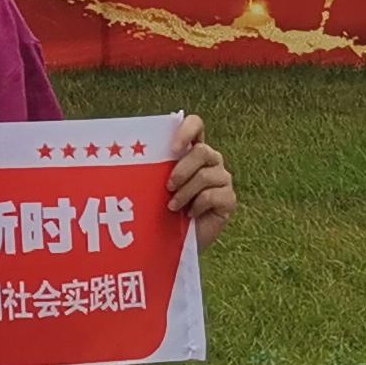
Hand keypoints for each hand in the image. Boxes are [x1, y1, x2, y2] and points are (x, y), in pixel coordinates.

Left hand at [168, 114, 236, 248]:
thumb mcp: (159, 184)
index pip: (196, 125)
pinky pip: (212, 195)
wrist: (178, 239)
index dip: (186, 130)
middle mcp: (211, 160)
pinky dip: (196, 206)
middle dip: (182, 169)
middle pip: (202, 151)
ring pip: (205, 175)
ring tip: (172, 206)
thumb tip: (136, 154)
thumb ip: (158, 167)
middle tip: (168, 186)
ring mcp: (223, 179)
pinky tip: (190, 214)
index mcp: (192, 150)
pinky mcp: (229, 199)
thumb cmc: (166, 207)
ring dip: (184, 193)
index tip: (173, 147)